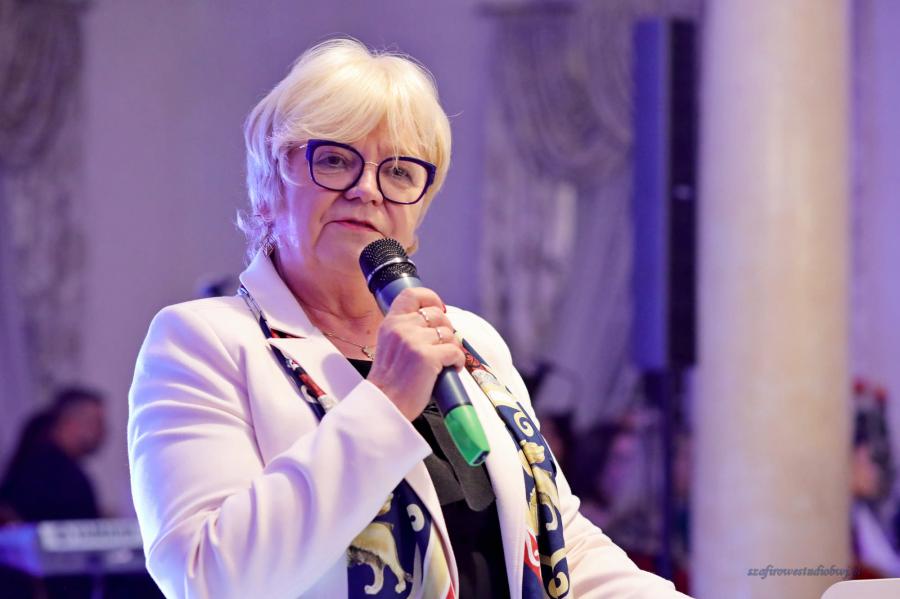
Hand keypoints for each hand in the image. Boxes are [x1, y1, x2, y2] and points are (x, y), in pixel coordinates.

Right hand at [367, 288, 464, 419]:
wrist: (384, 406)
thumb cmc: (390, 382)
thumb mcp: (390, 346)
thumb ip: (406, 331)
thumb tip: (437, 323)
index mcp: (390, 323)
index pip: (412, 294)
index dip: (431, 298)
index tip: (439, 309)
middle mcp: (401, 328)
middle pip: (438, 314)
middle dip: (447, 329)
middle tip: (444, 346)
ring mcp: (414, 342)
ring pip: (449, 333)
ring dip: (453, 347)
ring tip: (447, 362)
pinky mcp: (427, 357)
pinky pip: (455, 351)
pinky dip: (458, 361)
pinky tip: (451, 369)